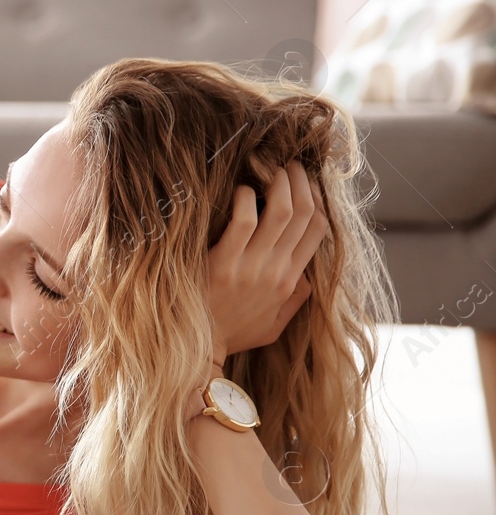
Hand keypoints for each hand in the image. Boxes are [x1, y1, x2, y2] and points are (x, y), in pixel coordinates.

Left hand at [205, 161, 326, 364]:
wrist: (196, 350)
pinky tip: (240, 190)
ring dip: (279, 183)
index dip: (317, 200)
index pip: (317, 231)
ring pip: (281, 212)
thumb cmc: (232, 333)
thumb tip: (308, 276)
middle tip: (289, 164)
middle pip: (303, 214)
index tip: (306, 183)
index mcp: (290, 281)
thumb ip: (295, 299)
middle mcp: (276, 271)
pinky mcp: (223, 263)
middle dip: (300, 182)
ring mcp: (251, 267)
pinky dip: (246, 198)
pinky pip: (243, 220)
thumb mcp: (274, 324)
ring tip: (270, 168)